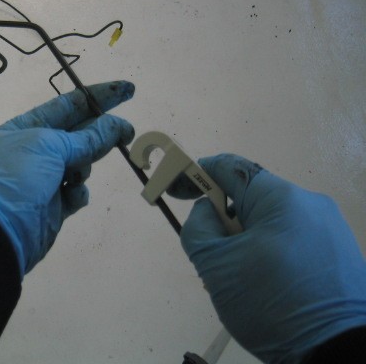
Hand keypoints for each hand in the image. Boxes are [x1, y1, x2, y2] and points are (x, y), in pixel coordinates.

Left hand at [0, 81, 134, 276]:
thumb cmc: (15, 177)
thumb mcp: (48, 147)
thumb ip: (87, 138)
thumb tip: (115, 126)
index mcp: (24, 128)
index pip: (67, 105)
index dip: (98, 96)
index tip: (128, 90)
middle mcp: (33, 151)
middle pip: (77, 134)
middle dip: (102, 131)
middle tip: (128, 132)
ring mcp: (43, 180)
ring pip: (80, 164)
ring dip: (84, 165)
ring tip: (75, 175)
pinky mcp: (52, 207)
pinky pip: (75, 193)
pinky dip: (77, 193)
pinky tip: (70, 197)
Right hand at [179, 154, 365, 362]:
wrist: (335, 352)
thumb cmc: (269, 300)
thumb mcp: (216, 264)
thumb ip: (198, 227)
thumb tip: (207, 210)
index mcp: (281, 198)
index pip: (230, 167)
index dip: (196, 173)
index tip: (175, 192)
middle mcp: (309, 204)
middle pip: (250, 199)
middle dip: (223, 221)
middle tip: (211, 255)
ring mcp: (328, 230)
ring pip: (269, 224)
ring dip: (244, 242)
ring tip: (239, 280)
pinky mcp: (337, 255)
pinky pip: (290, 242)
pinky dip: (268, 255)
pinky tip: (264, 287)